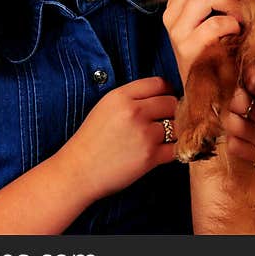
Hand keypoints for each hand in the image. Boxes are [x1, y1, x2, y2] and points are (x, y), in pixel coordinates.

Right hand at [59, 77, 178, 200]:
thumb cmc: (91, 141)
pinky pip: (176, 148)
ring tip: (163, 138)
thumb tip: (162, 95)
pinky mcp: (150, 157)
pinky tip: (165, 151)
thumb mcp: (105, 107)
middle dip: (172, 111)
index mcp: (121, 96)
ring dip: (174, 132)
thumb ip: (131, 98)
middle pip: (171, 102)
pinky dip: (174, 150)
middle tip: (167, 121)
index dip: (166, 91)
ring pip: (177, 126)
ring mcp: (144, 134)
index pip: (159, 83)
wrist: (77, 172)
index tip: (166, 100)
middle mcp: (134, 112)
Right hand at [163, 0, 242, 82]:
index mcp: (176, 5)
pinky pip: (214, 24)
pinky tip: (237, 36)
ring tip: (241, 18)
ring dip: (231, 3)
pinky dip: (232, 26)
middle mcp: (171, 16)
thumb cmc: (220, 52)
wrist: (212, 94)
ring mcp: (177, 33)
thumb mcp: (214, 19)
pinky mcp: (188, 50)